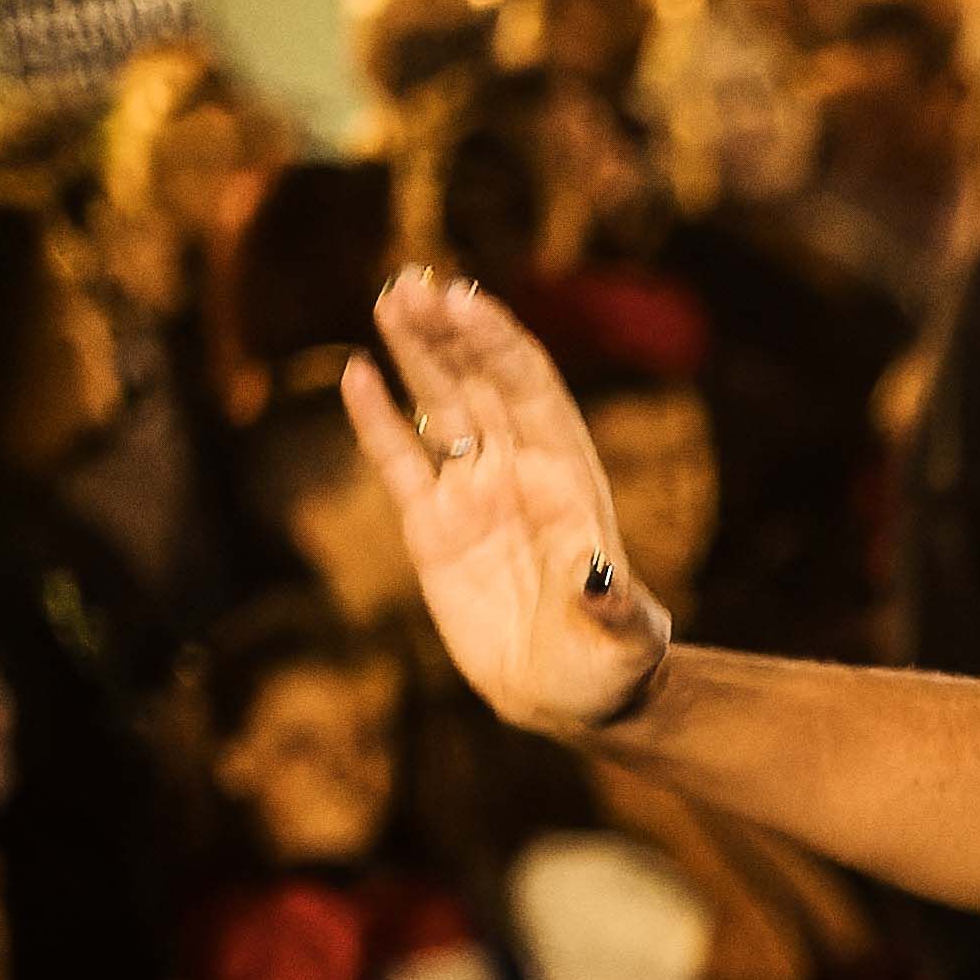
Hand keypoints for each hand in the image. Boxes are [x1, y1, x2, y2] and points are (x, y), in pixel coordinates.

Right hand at [343, 268, 674, 734]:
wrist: (568, 696)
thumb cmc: (610, 663)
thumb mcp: (625, 637)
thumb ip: (616, 605)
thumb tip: (602, 578)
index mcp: (569, 477)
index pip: (532, 389)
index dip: (499, 343)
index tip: (465, 300)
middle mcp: (520, 471)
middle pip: (481, 382)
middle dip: (452, 332)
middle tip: (414, 283)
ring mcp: (474, 494)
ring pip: (440, 406)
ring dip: (417, 353)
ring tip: (391, 297)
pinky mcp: (432, 528)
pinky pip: (399, 463)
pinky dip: (377, 421)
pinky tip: (355, 373)